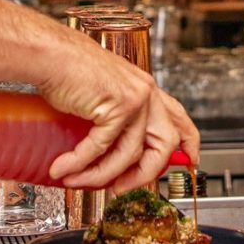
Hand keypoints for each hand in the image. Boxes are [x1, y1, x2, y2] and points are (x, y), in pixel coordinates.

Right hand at [37, 30, 198, 194]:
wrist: (53, 54)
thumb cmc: (71, 71)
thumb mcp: (105, 94)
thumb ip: (116, 119)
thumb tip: (113, 158)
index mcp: (147, 89)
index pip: (179, 119)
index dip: (188, 144)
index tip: (191, 162)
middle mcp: (146, 93)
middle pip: (163, 147)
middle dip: (143, 176)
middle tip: (120, 189)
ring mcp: (135, 99)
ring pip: (128, 154)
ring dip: (98, 175)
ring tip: (75, 180)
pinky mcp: (116, 106)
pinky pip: (100, 148)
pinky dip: (78, 163)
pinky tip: (63, 168)